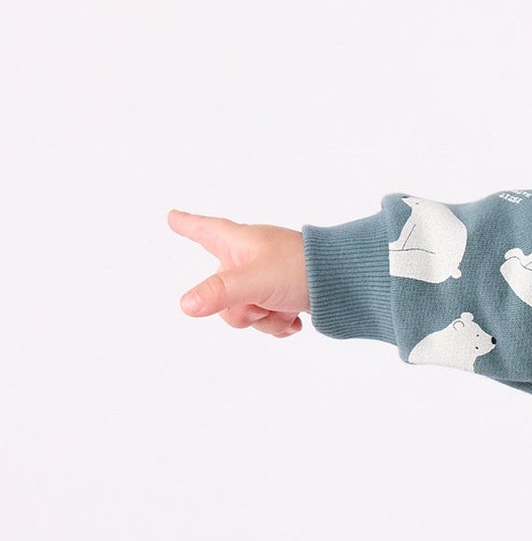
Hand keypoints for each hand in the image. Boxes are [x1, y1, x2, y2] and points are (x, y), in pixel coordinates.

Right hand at [168, 210, 309, 334]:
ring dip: (264, 319)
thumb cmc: (301, 268)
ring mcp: (267, 279)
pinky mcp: (285, 296)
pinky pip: (268, 320)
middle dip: (239, 309)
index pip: (204, 229)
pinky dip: (280, 324)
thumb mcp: (253, 280)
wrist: (350, 282)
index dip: (187, 224)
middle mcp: (249, 258)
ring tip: (284, 307)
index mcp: (237, 242)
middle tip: (261, 301)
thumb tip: (186, 305)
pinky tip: (295, 318)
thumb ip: (219, 293)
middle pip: (220, 293)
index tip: (173, 216)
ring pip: (245, 312)